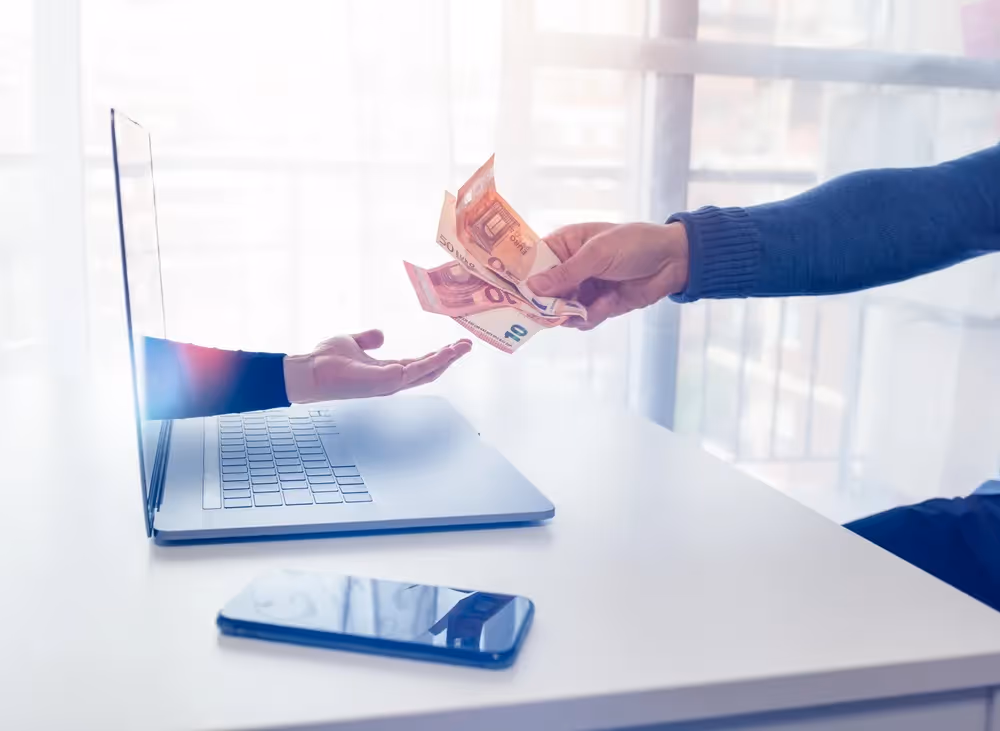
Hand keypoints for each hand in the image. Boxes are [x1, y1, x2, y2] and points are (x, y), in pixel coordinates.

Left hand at [283, 329, 471, 402]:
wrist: (309, 371)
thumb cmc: (325, 361)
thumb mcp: (352, 341)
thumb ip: (368, 339)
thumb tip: (381, 334)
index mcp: (386, 372)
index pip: (418, 365)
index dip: (437, 356)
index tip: (454, 344)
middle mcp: (391, 380)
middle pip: (428, 371)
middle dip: (449, 358)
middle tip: (468, 344)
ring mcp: (389, 383)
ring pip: (426, 373)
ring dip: (447, 359)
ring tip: (463, 346)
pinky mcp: (385, 382)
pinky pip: (415, 371)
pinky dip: (432, 362)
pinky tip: (445, 352)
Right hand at [526, 222, 688, 329]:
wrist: (673, 261)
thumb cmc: (634, 244)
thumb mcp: (597, 254)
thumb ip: (565, 273)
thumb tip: (531, 288)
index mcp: (563, 245)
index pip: (532, 263)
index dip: (523, 279)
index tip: (517, 295)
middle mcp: (568, 268)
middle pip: (542, 293)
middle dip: (548, 304)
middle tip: (555, 310)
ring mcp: (583, 288)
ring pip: (560, 311)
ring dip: (573, 313)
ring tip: (592, 305)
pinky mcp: (598, 305)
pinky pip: (582, 320)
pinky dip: (592, 316)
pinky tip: (609, 303)